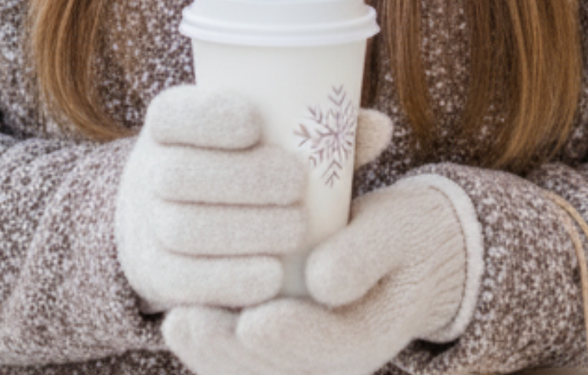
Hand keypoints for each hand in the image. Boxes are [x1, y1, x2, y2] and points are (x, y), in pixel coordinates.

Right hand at [116, 86, 307, 311]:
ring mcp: (146, 224)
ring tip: (296, 230)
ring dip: (242, 230)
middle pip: (179, 174)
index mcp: (169, 122)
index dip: (207, 117)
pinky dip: (228, 279)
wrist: (173, 217)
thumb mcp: (262, 138)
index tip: (256, 122)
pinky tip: (270, 277)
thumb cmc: (240, 165)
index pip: (171, 112)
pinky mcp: (154, 274)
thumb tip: (380, 128)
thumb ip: (315, 132)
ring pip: (182, 228)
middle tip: (296, 184)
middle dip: (240, 178)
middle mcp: (148, 169)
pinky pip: (182, 280)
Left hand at [163, 178, 469, 374]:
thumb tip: (321, 281)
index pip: (329, 348)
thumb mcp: (399, 228)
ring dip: (214, 354)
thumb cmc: (402, 232)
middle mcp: (337, 360)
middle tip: (191, 322)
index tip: (253, 321)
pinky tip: (182, 321)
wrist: (410, 253)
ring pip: (256, 372)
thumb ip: (366, 250)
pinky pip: (245, 360)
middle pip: (282, 370)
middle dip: (233, 352)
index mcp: (370, 335)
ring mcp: (309, 359)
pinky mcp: (285, 346)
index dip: (289, 338)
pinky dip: (213, 347)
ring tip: (178, 323)